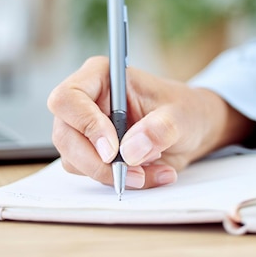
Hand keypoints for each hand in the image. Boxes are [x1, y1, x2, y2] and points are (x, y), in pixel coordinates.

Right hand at [47, 56, 252, 188]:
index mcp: (101, 76)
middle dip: (97, 162)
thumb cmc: (184, 110)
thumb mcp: (181, 115)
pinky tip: (147, 173)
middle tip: (133, 173)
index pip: (69, 97)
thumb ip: (160, 128)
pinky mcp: (90, 153)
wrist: (190, 130)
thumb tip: (131, 149)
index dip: (86, 124)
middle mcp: (86, 101)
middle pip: (65, 135)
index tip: (113, 149)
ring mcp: (84, 128)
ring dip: (111, 174)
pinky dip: (119, 180)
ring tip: (150, 169)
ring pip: (74, 160)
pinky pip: (91, 174)